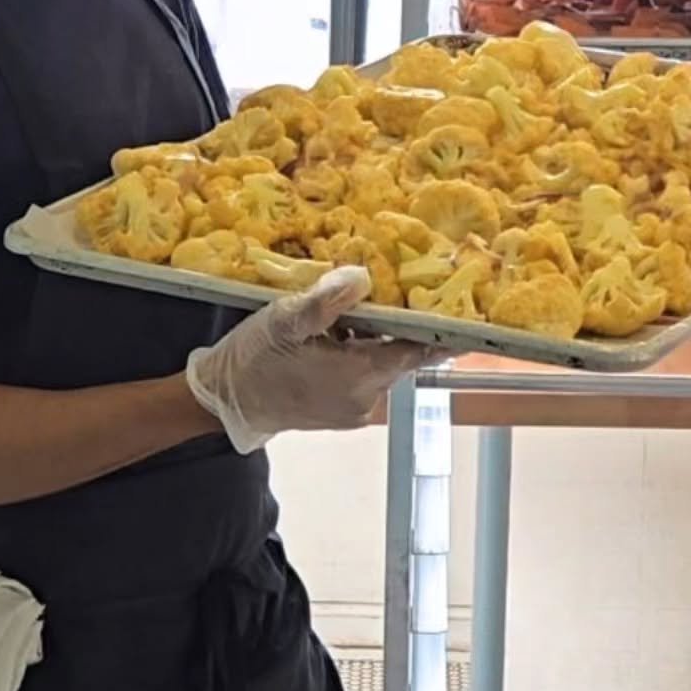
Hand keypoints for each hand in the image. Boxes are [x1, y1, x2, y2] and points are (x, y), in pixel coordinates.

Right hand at [185, 267, 429, 453]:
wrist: (225, 401)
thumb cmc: (254, 358)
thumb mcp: (284, 319)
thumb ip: (326, 301)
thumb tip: (363, 277)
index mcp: (360, 374)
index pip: (418, 350)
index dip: (440, 330)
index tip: (465, 312)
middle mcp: (367, 397)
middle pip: (400, 355)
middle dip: (400, 325)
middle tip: (402, 290)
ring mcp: (355, 409)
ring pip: (380, 364)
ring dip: (375, 340)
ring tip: (355, 311)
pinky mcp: (341, 413)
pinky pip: (363, 378)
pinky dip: (359, 356)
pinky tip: (336, 337)